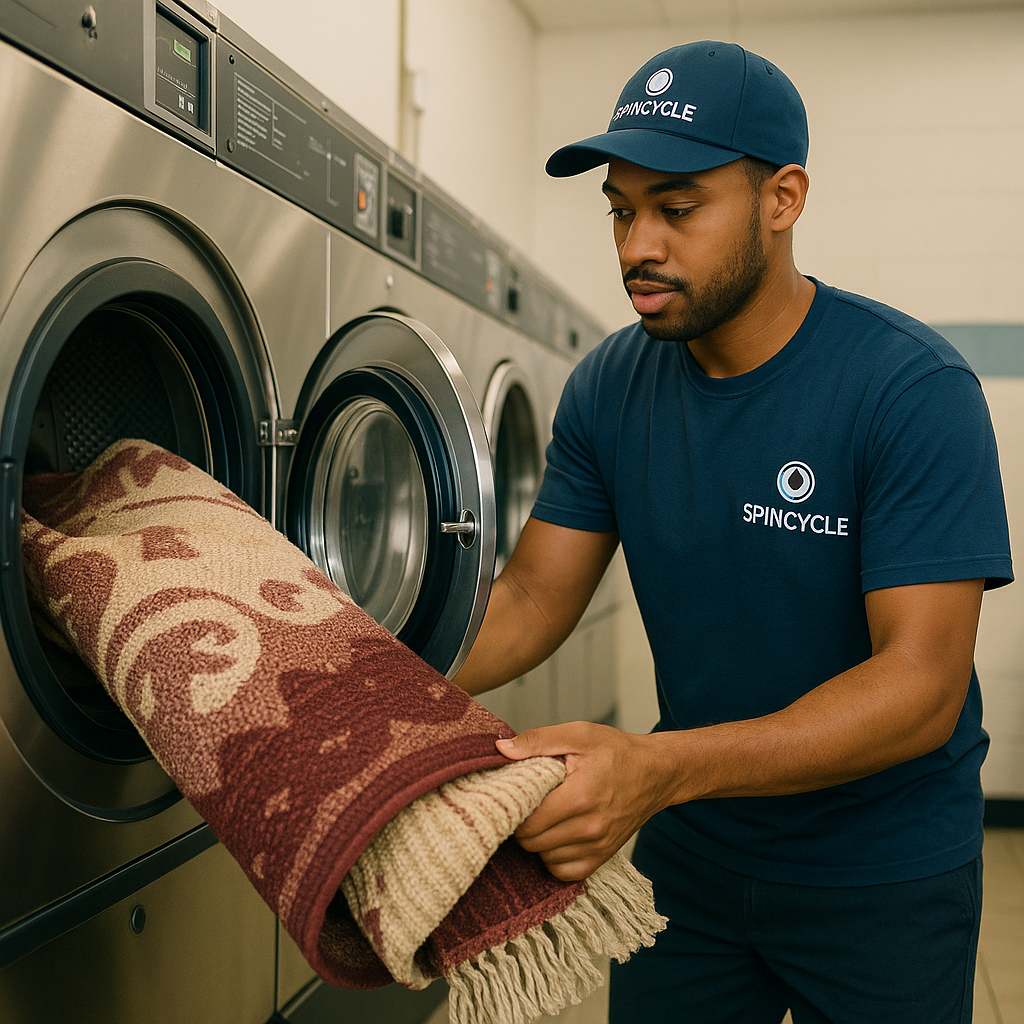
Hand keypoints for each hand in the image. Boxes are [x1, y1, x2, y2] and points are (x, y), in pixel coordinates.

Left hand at [495, 721, 667, 881]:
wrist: (656, 772)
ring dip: (537, 840)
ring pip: (544, 857)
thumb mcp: (578, 734)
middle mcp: (589, 827)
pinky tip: (556, 834)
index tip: (514, 794)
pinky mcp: (602, 857)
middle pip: (531, 842)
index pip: (527, 821)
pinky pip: (563, 871)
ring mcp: (598, 846)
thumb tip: (501, 748)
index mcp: (579, 796)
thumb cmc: (617, 751)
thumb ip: (537, 740)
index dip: (513, 808)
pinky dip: (553, 857)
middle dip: (522, 823)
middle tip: (528, 802)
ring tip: (545, 814)